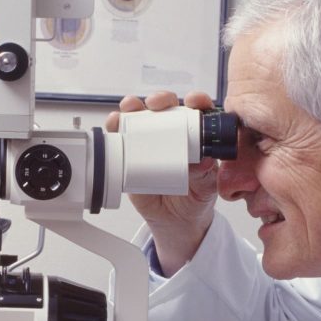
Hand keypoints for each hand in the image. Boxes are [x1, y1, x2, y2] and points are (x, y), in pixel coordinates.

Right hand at [106, 90, 218, 275]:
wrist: (177, 221)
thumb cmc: (196, 197)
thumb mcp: (206, 186)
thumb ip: (205, 174)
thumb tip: (202, 161)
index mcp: (195, 137)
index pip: (197, 111)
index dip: (195, 100)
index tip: (193, 101)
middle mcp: (171, 134)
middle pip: (164, 107)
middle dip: (159, 99)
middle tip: (157, 104)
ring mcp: (149, 143)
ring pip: (139, 117)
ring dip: (133, 107)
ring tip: (130, 109)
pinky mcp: (131, 156)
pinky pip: (121, 138)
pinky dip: (115, 127)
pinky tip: (115, 124)